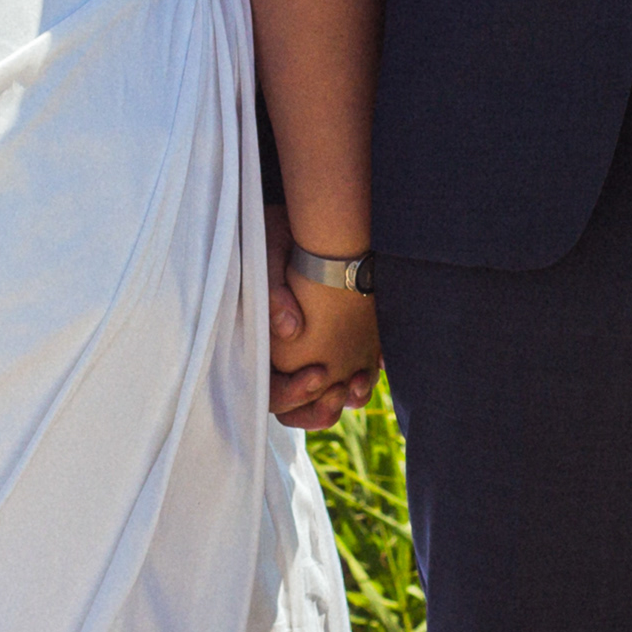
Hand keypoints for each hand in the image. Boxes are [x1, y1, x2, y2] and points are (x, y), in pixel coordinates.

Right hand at [266, 219, 380, 431]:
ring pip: (319, 400)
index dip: (291, 393)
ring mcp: (303, 355)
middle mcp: (276, 358)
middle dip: (318, 409)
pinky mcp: (330, 345)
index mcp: (253, 343)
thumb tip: (290, 329)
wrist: (297, 221)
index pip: (267, 392)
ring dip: (341, 401)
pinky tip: (377, 365)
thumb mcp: (265, 254)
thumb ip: (272, 290)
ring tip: (360, 383)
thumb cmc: (273, 237)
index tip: (320, 373)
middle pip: (292, 410)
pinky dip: (360, 379)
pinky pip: (344, 378)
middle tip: (342, 389)